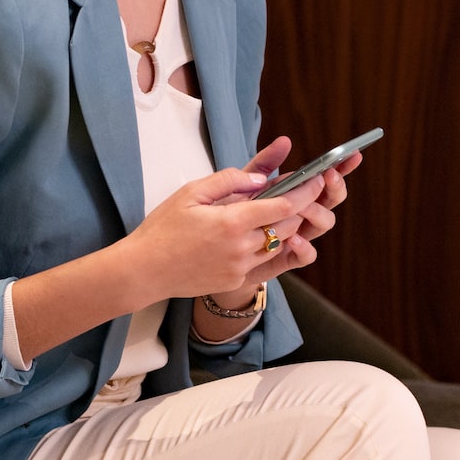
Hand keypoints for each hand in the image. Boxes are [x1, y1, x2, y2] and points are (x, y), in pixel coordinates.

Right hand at [121, 135, 327, 302]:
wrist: (144, 270)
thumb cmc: (162, 228)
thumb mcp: (190, 193)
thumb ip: (228, 180)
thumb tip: (261, 178)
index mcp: (232, 222)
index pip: (284, 205)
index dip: (305, 191)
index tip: (316, 180)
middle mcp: (242, 247)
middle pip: (289, 226)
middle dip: (298, 209)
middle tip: (299, 193)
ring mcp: (241, 268)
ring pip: (278, 245)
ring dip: (282, 228)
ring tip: (274, 212)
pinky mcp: (235, 281)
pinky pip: (260, 261)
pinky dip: (261, 245)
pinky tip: (247, 236)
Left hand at [209, 136, 365, 288]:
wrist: (210, 248)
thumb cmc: (229, 213)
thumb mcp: (243, 184)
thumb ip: (264, 164)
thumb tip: (285, 141)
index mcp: (294, 194)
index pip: (324, 179)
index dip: (341, 167)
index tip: (352, 154)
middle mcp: (300, 215)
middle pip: (330, 201)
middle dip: (334, 188)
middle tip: (327, 177)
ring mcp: (296, 236)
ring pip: (323, 223)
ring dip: (316, 212)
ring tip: (301, 206)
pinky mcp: (285, 258)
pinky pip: (306, 255)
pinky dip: (304, 246)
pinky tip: (292, 237)